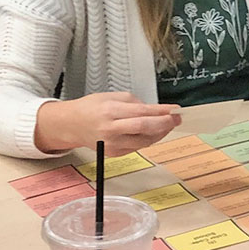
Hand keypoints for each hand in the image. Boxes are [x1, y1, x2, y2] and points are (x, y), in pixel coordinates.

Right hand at [34, 92, 180, 155]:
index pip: (142, 112)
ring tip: (168, 125)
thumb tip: (155, 109)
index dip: (162, 111)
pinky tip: (153, 132)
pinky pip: (137, 147)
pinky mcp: (114, 153)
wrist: (72, 125)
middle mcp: (111, 130)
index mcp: (110, 112)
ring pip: (144, 141)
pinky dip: (148, 139)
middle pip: (145, 128)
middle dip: (165, 124)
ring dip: (160, 133)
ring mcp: (112, 144)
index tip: (175, 109)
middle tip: (176, 119)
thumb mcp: (112, 96)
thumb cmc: (90, 108)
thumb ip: (134, 102)